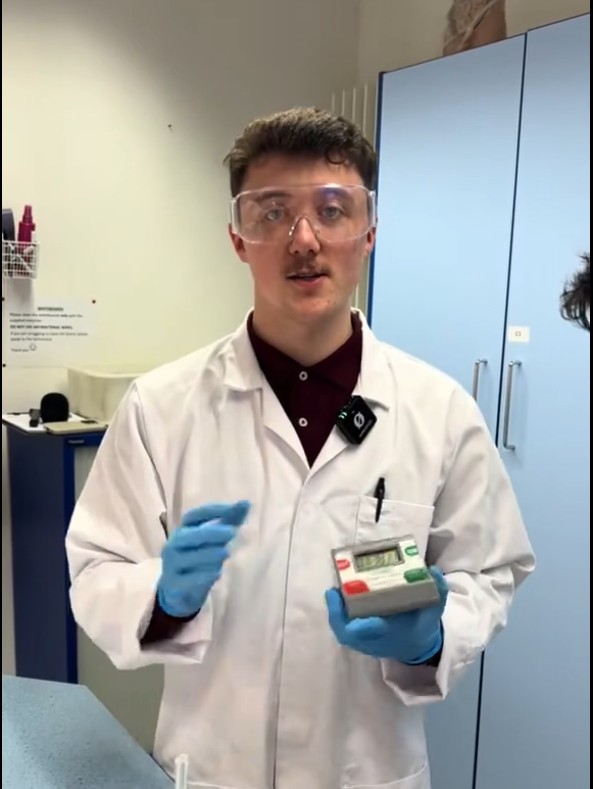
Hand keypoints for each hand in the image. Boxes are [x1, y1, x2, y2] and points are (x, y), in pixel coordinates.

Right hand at [157, 501, 249, 617]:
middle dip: (210, 532)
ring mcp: (171, 565)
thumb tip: (247, 502)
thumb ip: (229, 521)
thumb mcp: (213, 540)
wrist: (178, 591)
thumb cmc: (199, 559)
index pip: (194, 515)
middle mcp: (173, 545)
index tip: (235, 509)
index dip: (213, 511)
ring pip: (188, 558)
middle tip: (232, 532)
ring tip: (226, 553)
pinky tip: (217, 574)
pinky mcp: (174, 585)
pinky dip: (203, 576)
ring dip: (209, 554)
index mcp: (183, 530)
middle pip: (189, 535)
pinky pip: (188, 579)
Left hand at [325, 566, 447, 663]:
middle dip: (340, 617)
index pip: (375, 635)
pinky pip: (343, 629)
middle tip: (335, 593)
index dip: (366, 628)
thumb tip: (433, 571)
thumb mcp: (434, 609)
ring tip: (333, 592)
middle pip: (350, 636)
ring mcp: (366, 641)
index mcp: (393, 634)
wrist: (416, 644)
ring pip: (343, 632)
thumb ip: (438, 592)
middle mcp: (376, 641)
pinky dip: (337, 614)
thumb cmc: (422, 624)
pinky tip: (335, 595)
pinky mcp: (359, 637)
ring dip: (335, 613)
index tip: (365, 618)